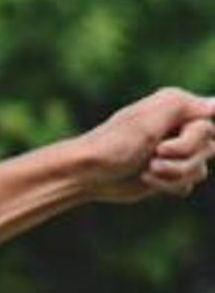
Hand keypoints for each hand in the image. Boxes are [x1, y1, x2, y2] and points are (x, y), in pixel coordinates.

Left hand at [79, 87, 214, 202]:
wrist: (89, 173)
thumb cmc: (115, 142)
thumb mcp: (150, 119)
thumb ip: (184, 106)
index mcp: (178, 108)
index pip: (209, 124)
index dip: (192, 138)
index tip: (162, 145)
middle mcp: (182, 128)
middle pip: (210, 148)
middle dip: (183, 157)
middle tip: (154, 155)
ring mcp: (177, 153)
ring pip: (200, 169)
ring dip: (174, 173)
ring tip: (147, 170)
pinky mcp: (170, 175)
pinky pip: (189, 185)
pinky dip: (168, 186)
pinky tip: (146, 179)